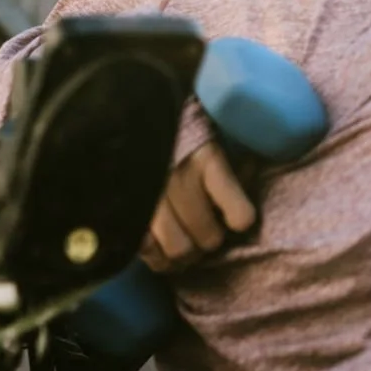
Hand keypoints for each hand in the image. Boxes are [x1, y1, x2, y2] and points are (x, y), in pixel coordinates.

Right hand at [140, 140, 258, 273]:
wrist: (130, 114)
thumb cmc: (180, 128)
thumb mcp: (211, 137)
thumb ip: (229, 170)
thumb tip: (243, 200)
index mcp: (207, 160)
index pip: (239, 214)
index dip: (240, 218)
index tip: (237, 216)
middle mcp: (180, 182)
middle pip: (209, 237)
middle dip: (211, 238)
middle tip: (206, 231)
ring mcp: (150, 199)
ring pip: (179, 250)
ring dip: (186, 252)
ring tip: (185, 243)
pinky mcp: (127, 210)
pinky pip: (147, 250)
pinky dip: (158, 256)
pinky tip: (161, 249)